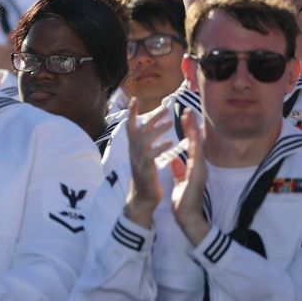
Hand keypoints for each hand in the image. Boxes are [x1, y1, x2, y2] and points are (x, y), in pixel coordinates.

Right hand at [124, 98, 173, 228]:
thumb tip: (153, 138)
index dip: (132, 113)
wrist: (143, 200)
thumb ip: (147, 149)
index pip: (131, 127)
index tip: (135, 100)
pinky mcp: (145, 169)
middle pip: (139, 129)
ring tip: (170, 122)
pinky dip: (160, 147)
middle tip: (165, 108)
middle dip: (151, 118)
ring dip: (157, 129)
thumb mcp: (144, 161)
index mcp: (134, 149)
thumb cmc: (147, 181)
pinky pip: (151, 154)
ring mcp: (138, 160)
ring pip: (144, 139)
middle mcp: (133, 152)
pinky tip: (170, 142)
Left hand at [169, 109, 209, 244]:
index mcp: (193, 166)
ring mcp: (199, 170)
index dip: (188, 131)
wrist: (188, 216)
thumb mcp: (180, 181)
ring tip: (190, 117)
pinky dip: (194, 147)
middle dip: (192, 126)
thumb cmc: (185, 200)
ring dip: (194, 131)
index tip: (184, 116)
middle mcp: (198, 165)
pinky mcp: (197, 176)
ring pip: (197, 146)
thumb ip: (179, 170)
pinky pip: (196, 158)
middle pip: (196, 141)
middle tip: (188, 109)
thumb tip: (176, 160)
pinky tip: (193, 137)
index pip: (190, 144)